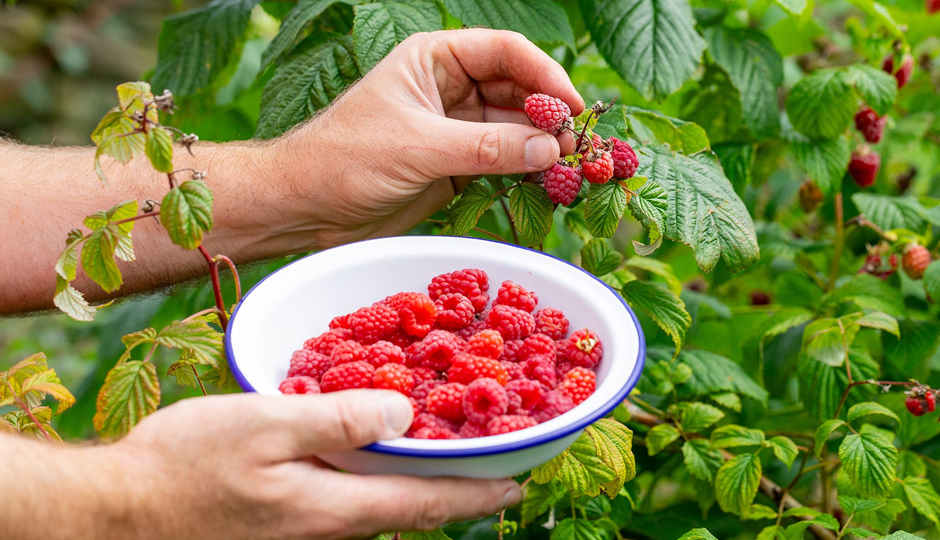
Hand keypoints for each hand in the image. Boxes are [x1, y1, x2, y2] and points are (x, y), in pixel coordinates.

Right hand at [109, 390, 519, 539]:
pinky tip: (379, 447)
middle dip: (460, 485)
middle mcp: (331, 524)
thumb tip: (402, 412)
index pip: (427, 503)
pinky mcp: (287, 515)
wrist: (120, 509)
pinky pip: (352, 494)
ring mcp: (308, 524)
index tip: (519, 482)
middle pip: (414, 506)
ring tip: (453, 448)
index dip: (478, 493)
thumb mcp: (265, 425)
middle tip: (498, 459)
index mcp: (336, 508)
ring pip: (384, 500)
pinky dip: (382, 470)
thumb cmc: (185, 465)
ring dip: (424, 476)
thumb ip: (337, 418)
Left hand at [272, 29, 583, 248]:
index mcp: (434, 59)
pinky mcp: (456, 167)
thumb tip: (550, 150)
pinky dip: (526, 173)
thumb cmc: (345, 160)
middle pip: (519, 90)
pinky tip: (549, 186)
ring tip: (573, 171)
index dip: (546, 77)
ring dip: (543, 149)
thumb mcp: (417, 147)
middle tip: (580, 148)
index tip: (573, 108)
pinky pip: (503, 162)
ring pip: (515, 130)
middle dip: (550, 117)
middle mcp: (450, 88)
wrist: (305, 207)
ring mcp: (455, 129)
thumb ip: (485, 147)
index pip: (506, 52)